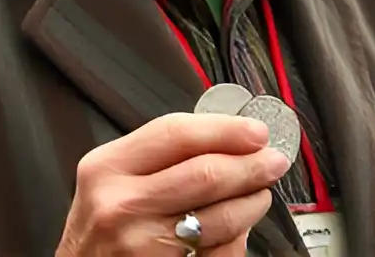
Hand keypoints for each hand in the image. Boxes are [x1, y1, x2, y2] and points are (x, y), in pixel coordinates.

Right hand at [56, 113, 290, 255]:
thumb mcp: (114, 181)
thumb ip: (164, 158)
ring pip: (220, 218)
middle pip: (206, 174)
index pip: (177, 134)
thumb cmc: (101, 229)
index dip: (226, 129)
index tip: (257, 132)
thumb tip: (235, 141)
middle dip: (252, 166)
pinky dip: (235, 240)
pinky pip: (216, 253)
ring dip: (252, 203)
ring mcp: (139, 245)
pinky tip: (238, 230)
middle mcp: (120, 206)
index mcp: (107, 168)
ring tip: (260, 195)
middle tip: (274, 162)